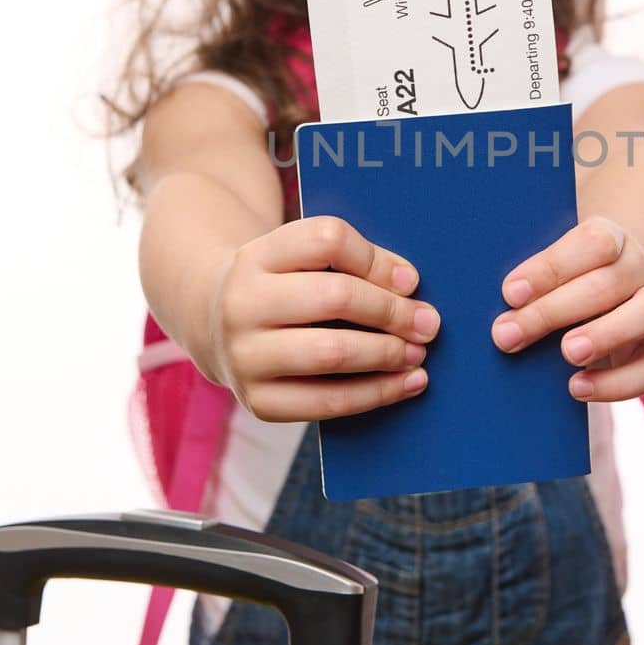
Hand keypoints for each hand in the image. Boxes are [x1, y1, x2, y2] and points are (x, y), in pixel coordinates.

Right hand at [205, 216, 439, 421]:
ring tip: (418, 353)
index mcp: (258, 255)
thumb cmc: (283, 288)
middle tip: (428, 322)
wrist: (215, 329)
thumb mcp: (300, 259)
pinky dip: (377, 393)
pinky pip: (329, 403)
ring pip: (332, 353)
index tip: (410, 280)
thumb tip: (407, 285)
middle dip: (392, 311)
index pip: (326, 241)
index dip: (375, 259)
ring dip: (388, 354)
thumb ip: (352, 261)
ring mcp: (245, 356)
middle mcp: (243, 304)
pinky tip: (407, 383)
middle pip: (335, 296)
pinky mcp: (258, 402)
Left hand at [489, 215, 643, 401]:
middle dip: (554, 311)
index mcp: (610, 238)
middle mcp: (637, 268)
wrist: (594, 303)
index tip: (510, 293)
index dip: (551, 267)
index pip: (596, 241)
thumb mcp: (540, 276)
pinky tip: (576, 387)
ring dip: (608, 332)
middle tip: (508, 334)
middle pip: (612, 281)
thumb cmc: (553, 285)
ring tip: (567, 353)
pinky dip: (618, 382)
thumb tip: (501, 325)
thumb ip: (525, 288)